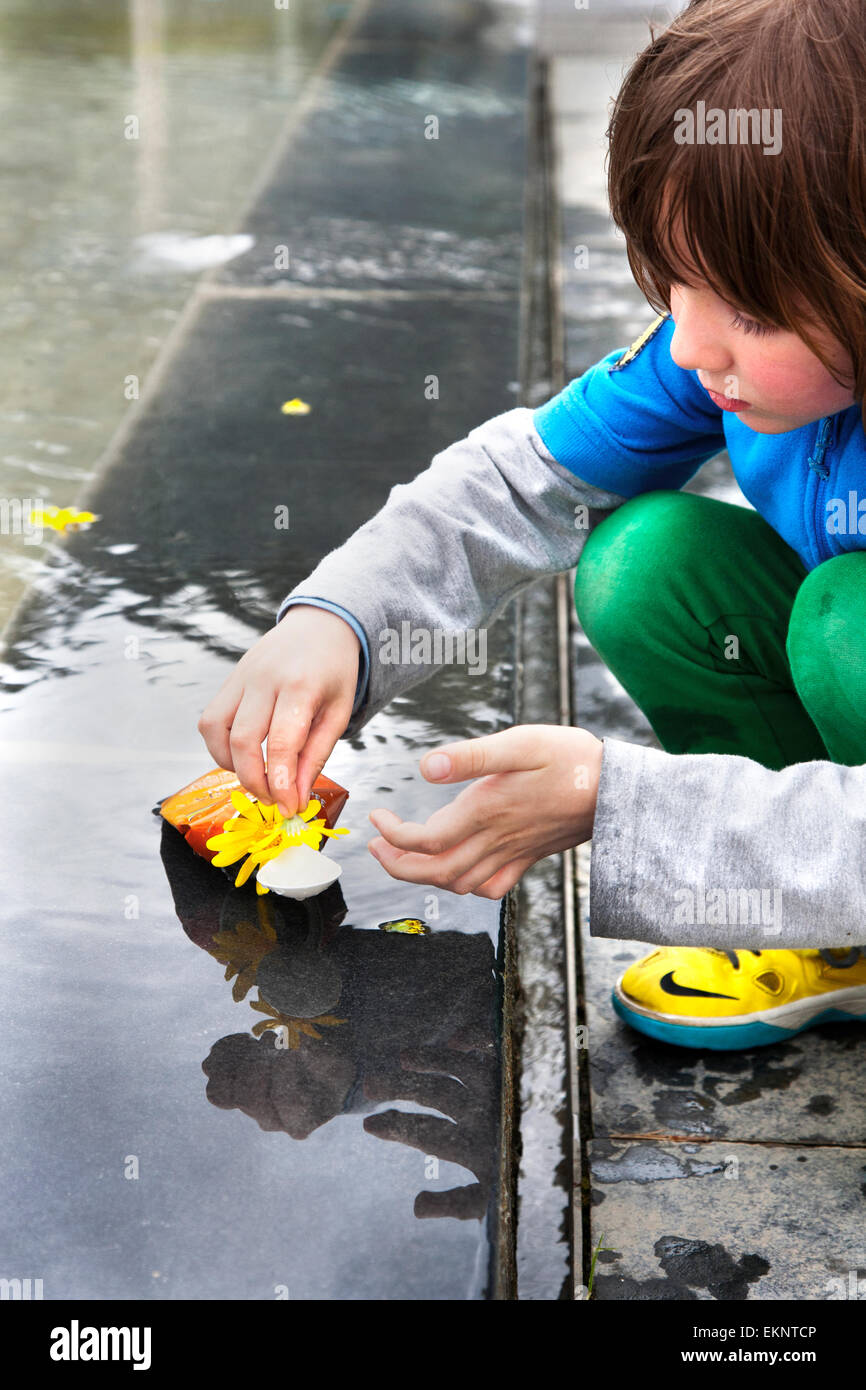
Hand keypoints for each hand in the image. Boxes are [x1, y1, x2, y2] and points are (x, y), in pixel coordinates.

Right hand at [197, 605, 359, 816]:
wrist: (319, 625)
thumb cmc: (334, 672)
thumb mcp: (338, 713)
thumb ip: (315, 755)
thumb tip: (294, 796)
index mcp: (301, 686)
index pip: (282, 743)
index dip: (281, 783)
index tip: (289, 808)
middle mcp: (265, 679)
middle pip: (243, 741)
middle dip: (254, 781)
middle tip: (273, 799)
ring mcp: (241, 677)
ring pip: (215, 730)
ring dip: (230, 764)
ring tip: (258, 775)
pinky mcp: (228, 680)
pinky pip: (210, 720)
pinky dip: (219, 746)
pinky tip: (243, 755)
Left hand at [366, 724, 602, 898]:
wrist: (619, 790)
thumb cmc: (572, 759)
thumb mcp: (521, 743)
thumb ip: (471, 757)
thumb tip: (426, 767)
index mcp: (487, 811)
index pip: (426, 840)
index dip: (394, 836)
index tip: (379, 817)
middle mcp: (496, 839)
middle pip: (435, 872)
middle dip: (398, 865)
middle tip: (377, 845)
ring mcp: (514, 852)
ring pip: (459, 883)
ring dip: (424, 874)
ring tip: (404, 853)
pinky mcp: (529, 856)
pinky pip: (491, 887)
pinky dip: (466, 885)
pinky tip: (459, 867)